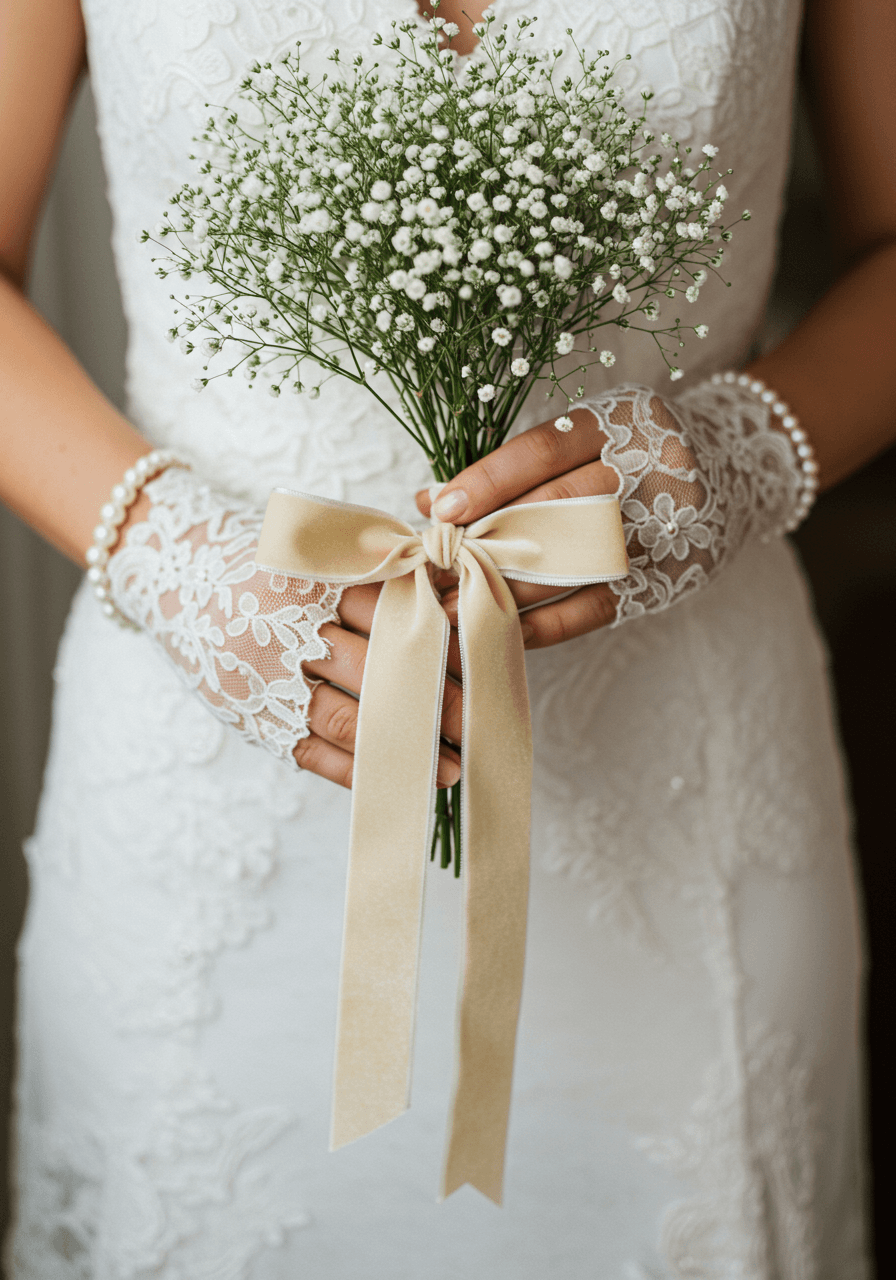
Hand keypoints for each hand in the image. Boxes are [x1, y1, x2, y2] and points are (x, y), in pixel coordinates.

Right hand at [109, 467, 461, 791]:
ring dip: (408, 744)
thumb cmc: (265, 565)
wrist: (171, 572)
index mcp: (318, 580)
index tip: (487, 660)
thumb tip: (455, 601)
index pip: (396, 613)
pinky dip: (361, 770)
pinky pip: (315, 751)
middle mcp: (294, 628)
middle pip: (384, 668)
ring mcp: (271, 677)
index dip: (444, 640)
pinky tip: (402, 780)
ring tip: (455, 765)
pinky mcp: (256, 716)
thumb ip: (380, 576)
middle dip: (440, 699)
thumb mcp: (319, 555)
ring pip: (353, 716)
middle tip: (485, 722)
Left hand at [417, 379, 808, 640]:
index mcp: (619, 422)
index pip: (541, 453)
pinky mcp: (668, 575)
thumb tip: (433, 500)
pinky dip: (546, 623)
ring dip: (506, 589)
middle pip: (554, 509)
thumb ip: (515, 466)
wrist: (738, 464)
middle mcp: (647, 469)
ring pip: (571, 563)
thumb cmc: (636, 448)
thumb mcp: (585, 436)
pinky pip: (596, 606)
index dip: (485, 482)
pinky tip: (506, 630)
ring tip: (454, 605)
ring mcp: (663, 526)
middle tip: (436, 570)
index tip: (439, 511)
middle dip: (487, 542)